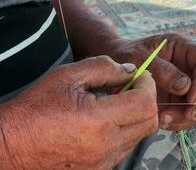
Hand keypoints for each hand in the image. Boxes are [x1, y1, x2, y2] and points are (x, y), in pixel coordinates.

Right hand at [0, 56, 157, 169]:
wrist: (11, 146)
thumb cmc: (34, 109)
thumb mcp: (67, 76)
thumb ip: (103, 68)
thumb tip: (129, 70)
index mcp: (98, 121)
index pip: (145, 103)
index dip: (148, 85)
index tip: (140, 75)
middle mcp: (106, 145)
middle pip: (149, 121)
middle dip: (147, 99)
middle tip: (130, 86)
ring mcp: (104, 161)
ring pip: (140, 135)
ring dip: (137, 115)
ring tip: (116, 102)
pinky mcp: (100, 168)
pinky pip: (126, 147)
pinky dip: (126, 130)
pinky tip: (108, 119)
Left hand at [112, 34, 195, 130]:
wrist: (114, 70)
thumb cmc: (125, 56)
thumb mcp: (138, 58)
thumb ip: (161, 70)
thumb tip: (185, 86)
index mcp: (184, 48)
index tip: (190, 99)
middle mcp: (191, 65)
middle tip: (186, 115)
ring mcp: (188, 83)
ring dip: (191, 116)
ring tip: (164, 120)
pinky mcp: (181, 99)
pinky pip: (191, 113)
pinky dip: (181, 121)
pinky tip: (163, 121)